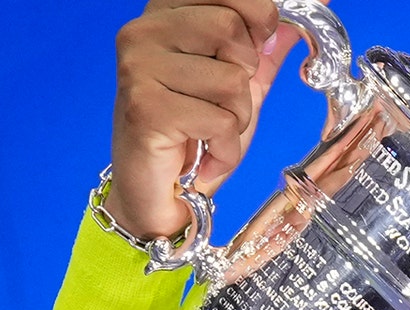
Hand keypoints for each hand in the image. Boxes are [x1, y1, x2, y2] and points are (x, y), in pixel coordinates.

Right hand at [105, 0, 317, 238]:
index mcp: (165, 12)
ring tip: (209, 131)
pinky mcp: (144, 108)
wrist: (165, 192)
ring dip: (235, 117)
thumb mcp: (245, 77)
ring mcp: (137, 66)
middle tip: (219, 102)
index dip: (257, 20)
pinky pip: (220, 120)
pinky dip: (225, 147)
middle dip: (244, 76)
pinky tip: (204, 154)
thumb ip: (271, 38)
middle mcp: (143, 31)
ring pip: (231, 79)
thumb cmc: (199, 131)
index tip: (249, 51)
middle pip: (231, 28)